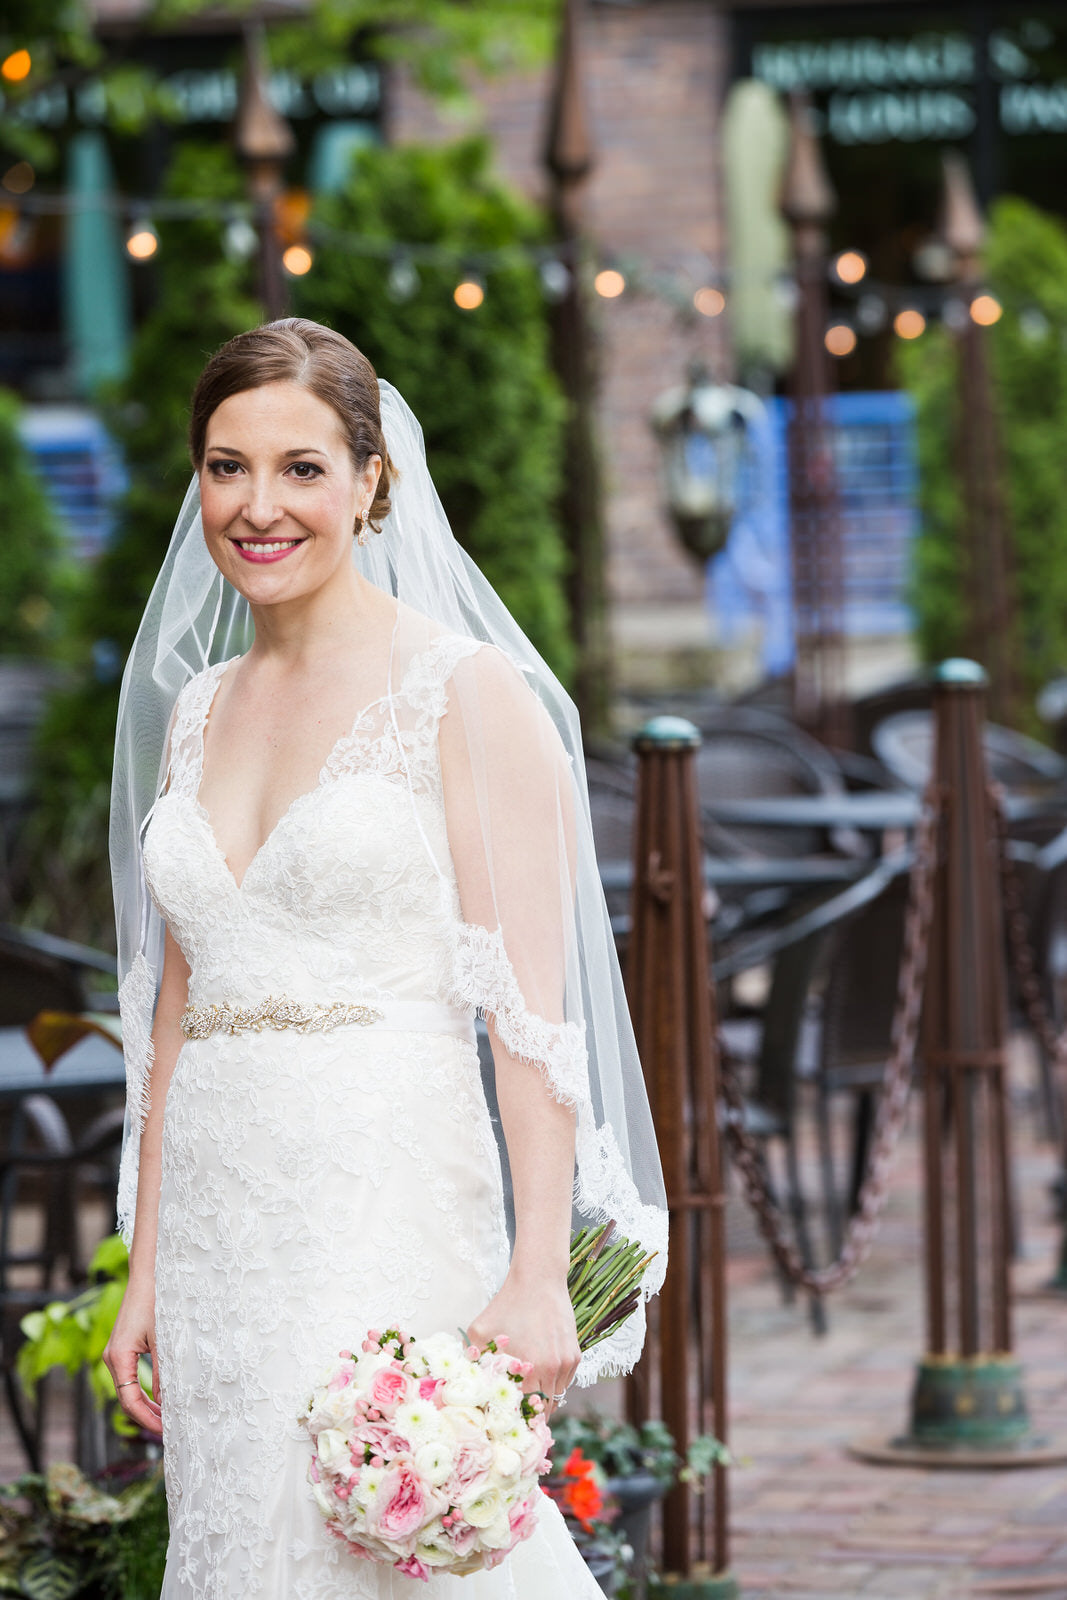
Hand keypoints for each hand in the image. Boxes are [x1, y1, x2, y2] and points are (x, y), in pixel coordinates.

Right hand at [102, 1279, 162, 1437]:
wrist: (149, 1275)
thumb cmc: (157, 1303)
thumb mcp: (164, 1340)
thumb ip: (164, 1372)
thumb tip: (168, 1403)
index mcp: (118, 1357)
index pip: (129, 1400)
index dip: (147, 1419)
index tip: (165, 1431)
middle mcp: (112, 1358)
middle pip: (126, 1398)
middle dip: (146, 1416)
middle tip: (169, 1431)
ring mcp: (116, 1353)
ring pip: (128, 1389)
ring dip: (146, 1405)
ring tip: (166, 1420)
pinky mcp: (123, 1348)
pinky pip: (130, 1377)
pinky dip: (145, 1391)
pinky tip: (160, 1399)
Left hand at [467, 1270, 579, 1419]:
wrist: (539, 1280)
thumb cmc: (507, 1304)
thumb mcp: (480, 1330)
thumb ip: (471, 1359)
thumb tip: (463, 1383)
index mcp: (529, 1369)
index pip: (525, 1410)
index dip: (516, 1418)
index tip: (507, 1421)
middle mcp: (551, 1370)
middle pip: (543, 1409)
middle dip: (530, 1414)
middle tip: (517, 1416)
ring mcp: (566, 1363)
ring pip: (557, 1396)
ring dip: (544, 1399)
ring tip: (528, 1398)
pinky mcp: (575, 1355)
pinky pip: (565, 1381)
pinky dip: (554, 1384)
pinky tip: (540, 1376)